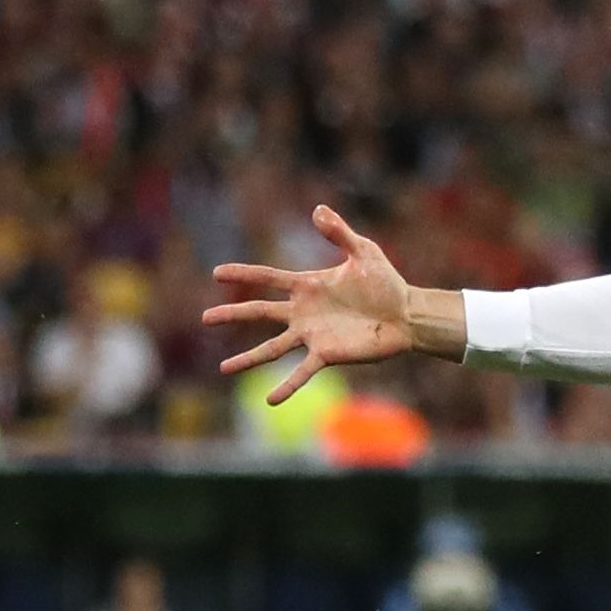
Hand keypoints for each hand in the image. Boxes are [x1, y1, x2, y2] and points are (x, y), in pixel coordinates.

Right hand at [209, 206, 440, 404]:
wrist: (405, 314)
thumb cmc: (385, 282)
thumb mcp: (363, 251)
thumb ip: (340, 233)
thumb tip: (317, 210)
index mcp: (307, 286)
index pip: (268, 278)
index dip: (243, 274)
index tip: (216, 273)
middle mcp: (303, 312)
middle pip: (259, 312)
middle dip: (232, 314)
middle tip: (205, 318)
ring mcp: (312, 335)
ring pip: (272, 348)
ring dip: (248, 358)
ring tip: (223, 369)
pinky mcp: (327, 354)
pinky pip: (302, 372)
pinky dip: (287, 386)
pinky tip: (269, 400)